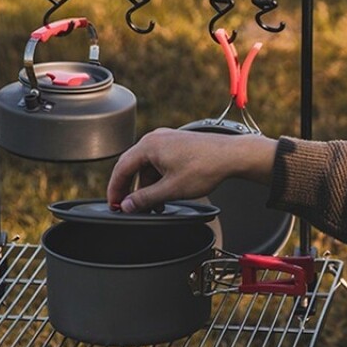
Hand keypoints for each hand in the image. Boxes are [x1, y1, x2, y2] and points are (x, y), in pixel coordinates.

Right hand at [107, 128, 277, 212]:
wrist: (232, 155)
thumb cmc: (206, 166)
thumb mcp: (171, 189)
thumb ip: (145, 199)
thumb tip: (127, 205)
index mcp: (149, 146)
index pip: (121, 168)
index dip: (115, 190)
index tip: (114, 205)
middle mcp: (156, 138)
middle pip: (132, 166)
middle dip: (130, 189)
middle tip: (129, 208)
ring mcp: (167, 139)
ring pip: (147, 165)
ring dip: (147, 186)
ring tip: (153, 206)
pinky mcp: (178, 143)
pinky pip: (159, 161)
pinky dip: (158, 178)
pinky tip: (165, 193)